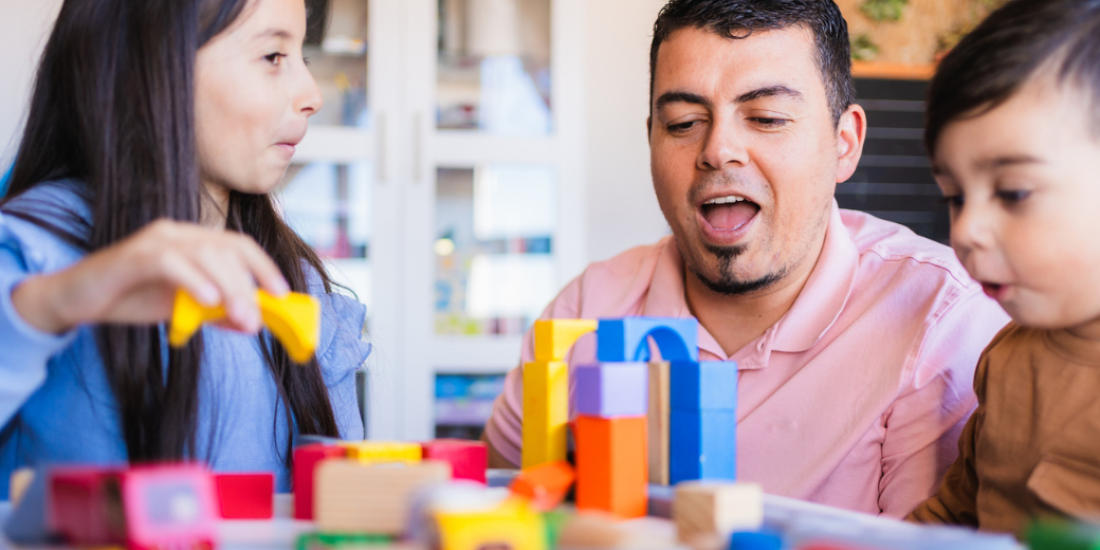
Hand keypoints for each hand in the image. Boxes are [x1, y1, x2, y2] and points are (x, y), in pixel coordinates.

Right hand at [11, 219, 288, 334]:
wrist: (75, 300)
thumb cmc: (130, 298)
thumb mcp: (182, 308)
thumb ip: (216, 312)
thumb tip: (254, 324)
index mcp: (192, 241)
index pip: (238, 245)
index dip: (264, 267)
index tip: (282, 294)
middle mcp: (177, 233)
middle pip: (227, 250)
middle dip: (248, 286)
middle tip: (257, 321)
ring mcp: (154, 240)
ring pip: (205, 254)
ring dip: (229, 287)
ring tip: (241, 318)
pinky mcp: (132, 254)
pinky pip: (170, 262)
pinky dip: (193, 279)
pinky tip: (207, 300)